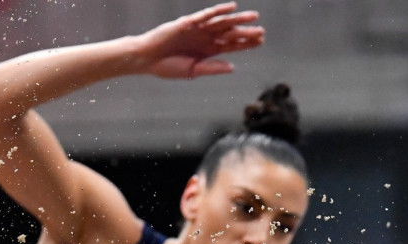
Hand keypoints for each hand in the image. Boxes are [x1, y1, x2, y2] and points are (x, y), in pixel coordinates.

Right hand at [137, 2, 263, 78]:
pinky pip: (206, 15)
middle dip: (245, 32)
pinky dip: (218, 11)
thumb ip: (211, 68)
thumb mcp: (192, 71)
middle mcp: (205, 38)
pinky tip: (231, 8)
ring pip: (221, 23)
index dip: (246, 43)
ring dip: (237, 20)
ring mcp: (197, 29)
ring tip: (253, 17)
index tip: (261, 41)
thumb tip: (232, 67)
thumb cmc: (166, 67)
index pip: (231, 46)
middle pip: (230, 34)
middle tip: (261, 31)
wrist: (145, 59)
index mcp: (207, 51)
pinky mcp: (188, 22)